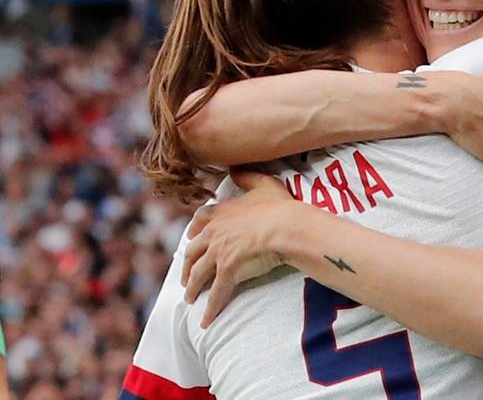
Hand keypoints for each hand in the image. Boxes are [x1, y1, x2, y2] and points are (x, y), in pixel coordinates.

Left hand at [181, 170, 293, 327]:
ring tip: (191, 298)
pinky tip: (205, 322)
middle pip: (192, 251)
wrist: (287, 226)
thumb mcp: (263, 184)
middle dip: (187, 265)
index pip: (200, 222)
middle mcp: (214, 233)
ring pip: (198, 274)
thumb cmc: (280, 206)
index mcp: (222, 213)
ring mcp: (218, 253)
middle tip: (186, 276)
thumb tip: (236, 168)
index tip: (191, 239)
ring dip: (193, 287)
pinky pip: (216, 293)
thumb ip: (247, 176)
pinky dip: (210, 309)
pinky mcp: (227, 271)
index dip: (194, 232)